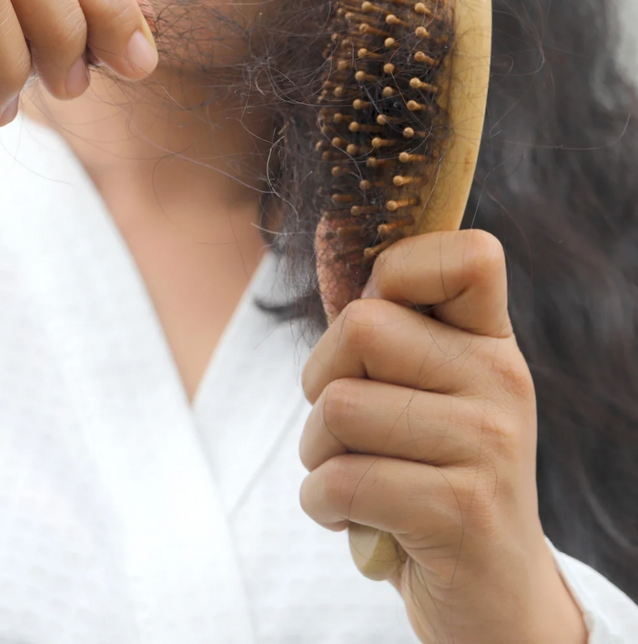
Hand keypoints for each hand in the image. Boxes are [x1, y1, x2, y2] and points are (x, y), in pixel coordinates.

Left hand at [298, 229, 587, 643]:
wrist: (493, 596)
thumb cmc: (431, 474)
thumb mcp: (425, 391)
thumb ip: (385, 321)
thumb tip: (328, 223)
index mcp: (492, 342)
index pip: (465, 253)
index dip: (393, 272)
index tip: (375, 328)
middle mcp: (502, 382)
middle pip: (360, 325)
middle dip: (322, 380)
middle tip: (347, 426)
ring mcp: (489, 446)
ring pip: (337, 407)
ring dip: (318, 454)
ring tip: (356, 477)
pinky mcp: (461, 512)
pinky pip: (339, 481)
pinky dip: (322, 505)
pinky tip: (356, 520)